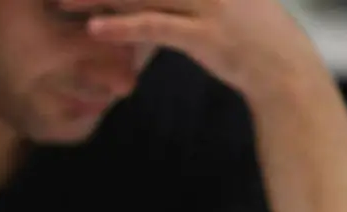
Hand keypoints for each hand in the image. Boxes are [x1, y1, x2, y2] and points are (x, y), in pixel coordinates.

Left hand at [63, 0, 326, 97]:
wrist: (284, 68)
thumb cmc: (245, 37)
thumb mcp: (217, 3)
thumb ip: (182, 0)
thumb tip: (145, 3)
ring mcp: (208, 4)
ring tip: (62, 1)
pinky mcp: (206, 35)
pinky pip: (157, 27)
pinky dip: (123, 26)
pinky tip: (94, 28)